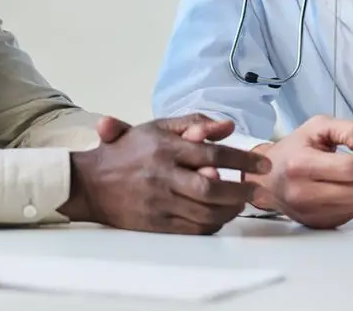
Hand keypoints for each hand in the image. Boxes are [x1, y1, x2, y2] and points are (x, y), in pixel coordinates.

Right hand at [59, 114, 271, 234]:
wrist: (89, 182)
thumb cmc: (125, 151)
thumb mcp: (156, 128)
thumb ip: (193, 123)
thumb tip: (227, 126)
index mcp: (165, 148)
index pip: (213, 152)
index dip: (243, 160)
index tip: (263, 164)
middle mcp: (163, 175)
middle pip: (212, 186)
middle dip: (241, 191)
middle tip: (256, 190)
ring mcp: (159, 201)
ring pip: (205, 212)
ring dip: (230, 210)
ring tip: (241, 203)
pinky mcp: (155, 223)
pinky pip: (193, 228)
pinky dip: (212, 224)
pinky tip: (220, 216)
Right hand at [246, 115, 352, 228]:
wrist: (267, 179)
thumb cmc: (292, 150)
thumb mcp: (317, 127)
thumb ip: (349, 131)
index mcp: (301, 165)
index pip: (349, 169)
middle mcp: (304, 193)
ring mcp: (311, 213)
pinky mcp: (318, 224)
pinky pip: (352, 213)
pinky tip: (350, 187)